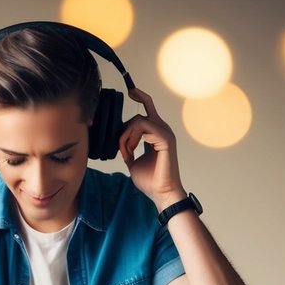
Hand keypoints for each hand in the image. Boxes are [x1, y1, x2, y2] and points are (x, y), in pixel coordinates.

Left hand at [118, 87, 184, 205]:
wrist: (161, 194)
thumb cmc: (150, 181)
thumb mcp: (132, 162)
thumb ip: (127, 149)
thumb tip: (118, 142)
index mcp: (156, 134)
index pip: (149, 109)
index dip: (140, 96)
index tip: (130, 91)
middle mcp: (163, 130)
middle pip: (141, 113)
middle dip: (125, 129)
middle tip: (122, 148)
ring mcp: (166, 134)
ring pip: (140, 120)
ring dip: (127, 135)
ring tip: (126, 151)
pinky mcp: (166, 140)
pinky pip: (144, 127)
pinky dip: (132, 138)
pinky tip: (131, 150)